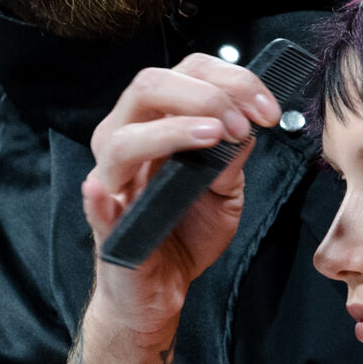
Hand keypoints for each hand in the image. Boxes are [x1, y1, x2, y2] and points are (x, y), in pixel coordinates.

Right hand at [80, 53, 280, 337]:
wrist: (162, 290)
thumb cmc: (187, 233)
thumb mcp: (225, 193)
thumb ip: (232, 159)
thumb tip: (248, 126)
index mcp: (157, 121)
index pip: (187, 74)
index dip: (232, 80)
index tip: (268, 110)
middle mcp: (127, 138)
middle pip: (148, 86)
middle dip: (205, 95)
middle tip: (244, 123)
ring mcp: (111, 179)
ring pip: (122, 137)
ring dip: (171, 129)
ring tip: (213, 136)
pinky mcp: (104, 223)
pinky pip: (94, 202)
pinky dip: (100, 194)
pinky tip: (107, 190)